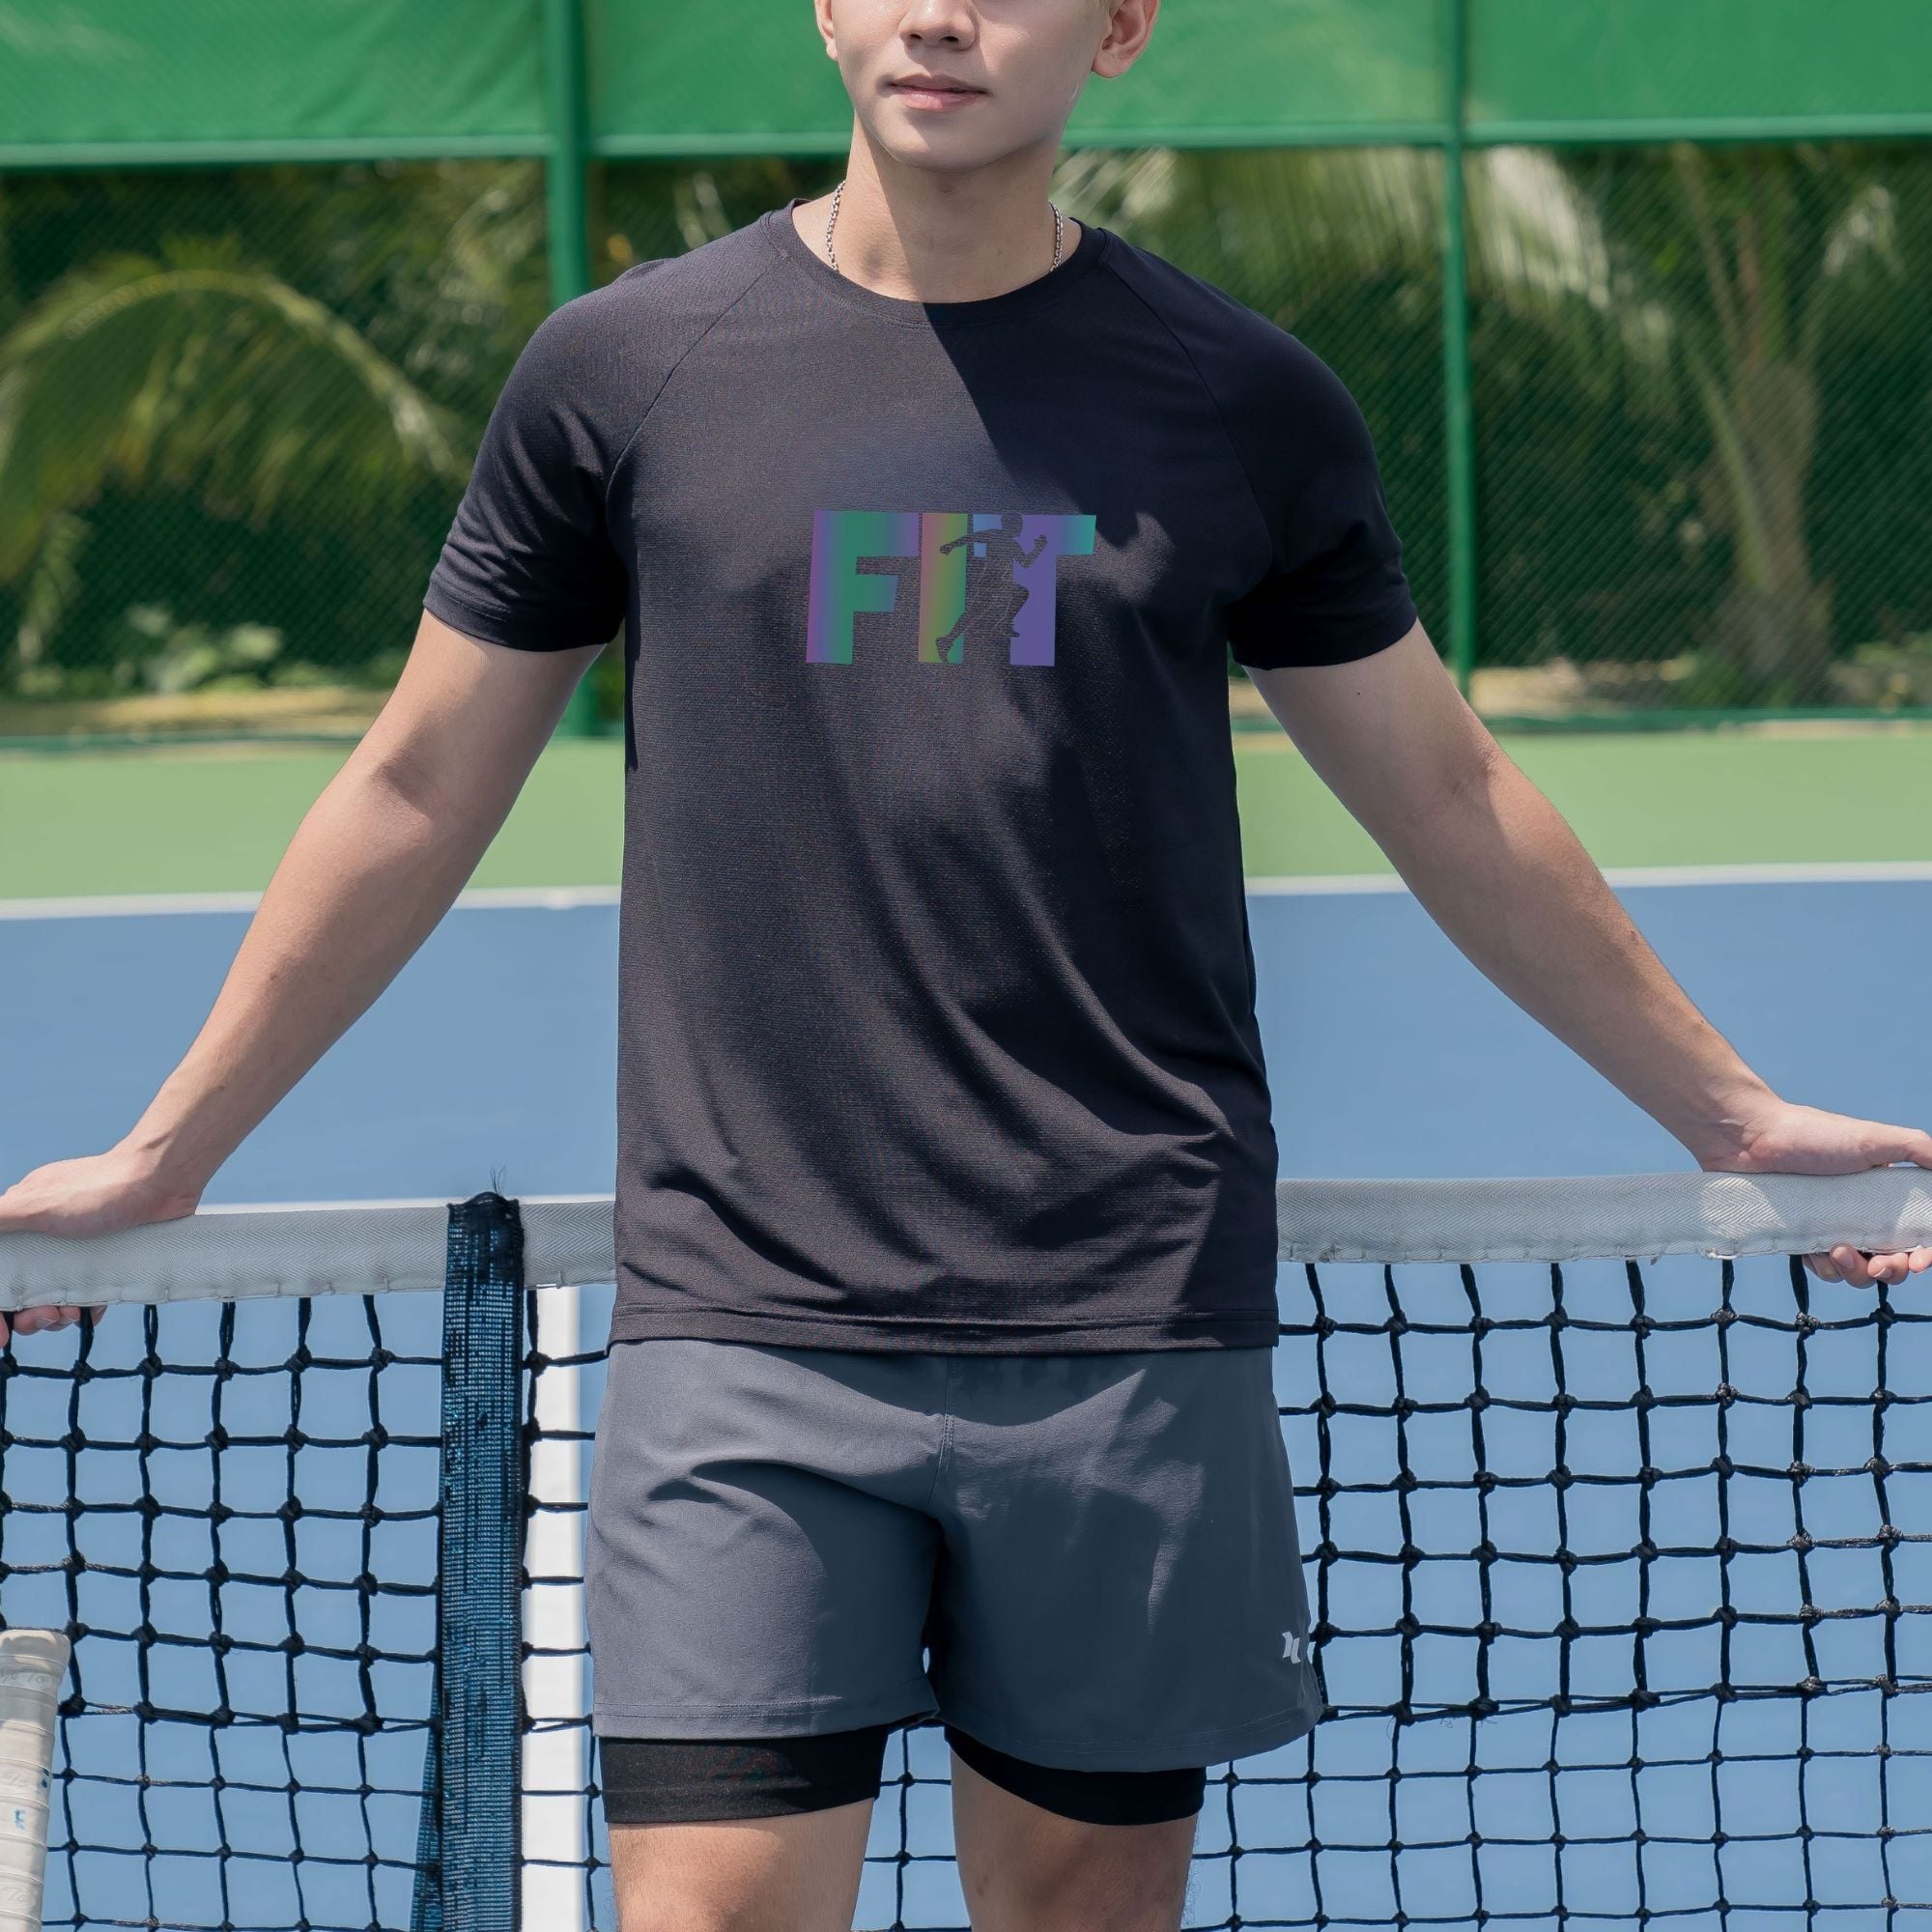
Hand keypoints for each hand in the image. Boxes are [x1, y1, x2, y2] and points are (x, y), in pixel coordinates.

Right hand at [0, 1146, 201, 1343]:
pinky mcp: (108, 1260)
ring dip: (56, 1316)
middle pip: (22, 1291)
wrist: (163, 1183)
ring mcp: (78, 1251)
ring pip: (55, 1298)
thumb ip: (0, 1220)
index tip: (2, 1330)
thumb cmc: (101, 1189)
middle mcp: (46, 1238)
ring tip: (72, 1315)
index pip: (1, 1272)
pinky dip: (88, 1309)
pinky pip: (90, 1296)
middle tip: (47, 1317)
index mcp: (22, 1224)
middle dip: (28, 1314)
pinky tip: (93, 1311)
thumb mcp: (36, 1204)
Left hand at [1697, 1100, 1931, 1288]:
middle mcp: (1860, 1213)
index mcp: (1884, 1193)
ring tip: (1838, 1251)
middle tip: (1879, 1265)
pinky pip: (1823, 1268)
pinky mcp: (1800, 1237)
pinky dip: (1826, 1268)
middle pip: (1891, 1260)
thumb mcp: (1872, 1138)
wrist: (1748, 1139)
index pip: (1917, 1235)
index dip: (1924, 1254)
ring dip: (1856, 1272)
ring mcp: (1829, 1227)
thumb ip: (1917, 1149)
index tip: (1920, 1261)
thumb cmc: (1811, 1135)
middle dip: (1892, 1270)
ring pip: (1857, 1271)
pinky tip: (1818, 1252)